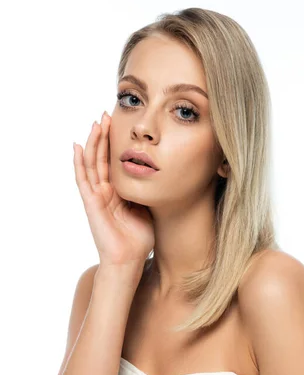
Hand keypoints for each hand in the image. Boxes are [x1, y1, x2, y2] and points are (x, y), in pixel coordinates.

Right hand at [73, 112, 154, 266]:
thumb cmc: (139, 239)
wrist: (130, 260)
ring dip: (92, 142)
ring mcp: (96, 196)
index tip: (120, 124)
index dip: (115, 143)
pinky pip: (82, 179)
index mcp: (118, 192)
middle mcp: (105, 191)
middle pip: (101, 157)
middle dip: (104, 136)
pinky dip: (78, 163)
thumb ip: (146, 191)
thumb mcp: (147, 207)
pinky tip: (76, 146)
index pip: (114, 162)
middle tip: (107, 114)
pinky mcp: (91, 203)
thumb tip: (157, 174)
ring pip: (91, 163)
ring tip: (96, 123)